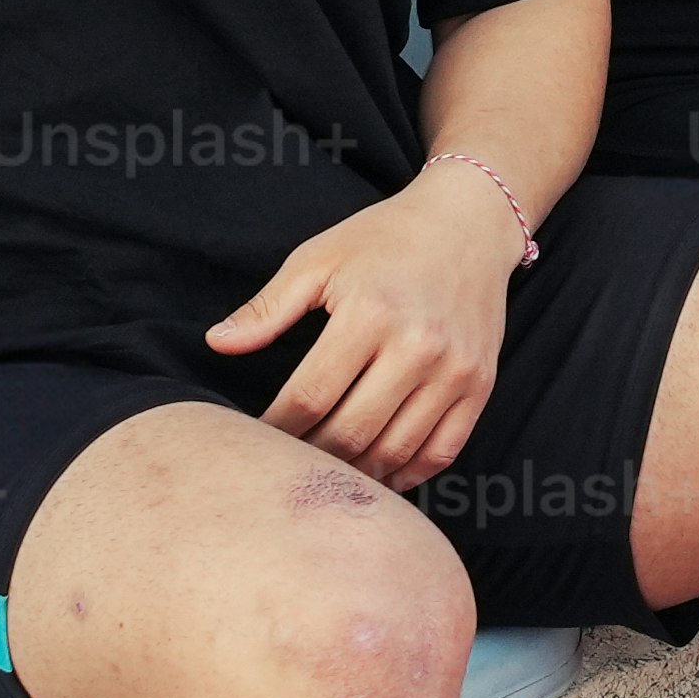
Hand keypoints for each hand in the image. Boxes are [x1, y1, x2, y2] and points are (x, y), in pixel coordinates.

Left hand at [206, 158, 529, 487]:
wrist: (469, 223)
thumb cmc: (384, 239)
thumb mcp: (319, 259)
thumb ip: (268, 307)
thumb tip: (218, 344)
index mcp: (370, 313)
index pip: (310, 396)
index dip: (275, 430)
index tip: (254, 442)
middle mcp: (417, 346)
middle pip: (351, 433)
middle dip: (310, 458)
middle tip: (286, 466)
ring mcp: (454, 370)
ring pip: (394, 452)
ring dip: (354, 474)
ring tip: (324, 473)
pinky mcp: (480, 385)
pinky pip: (441, 451)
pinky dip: (406, 474)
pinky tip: (377, 474)